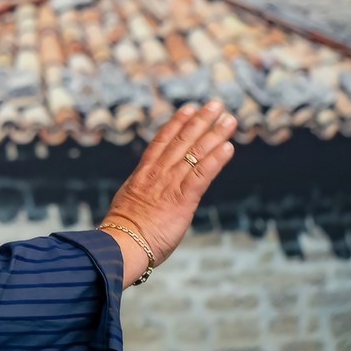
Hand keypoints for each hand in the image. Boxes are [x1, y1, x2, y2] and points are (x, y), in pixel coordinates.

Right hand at [99, 101, 236, 281]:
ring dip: (214, 134)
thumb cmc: (123, 234)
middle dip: (201, 121)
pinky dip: (216, 160)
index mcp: (143, 174)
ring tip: (229, 119)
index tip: (190, 108)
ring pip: (194, 153)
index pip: (162, 141)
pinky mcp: (182, 200)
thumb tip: (142, 196)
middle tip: (216, 104)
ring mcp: (169, 184)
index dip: (177, 123)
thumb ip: (141, 195)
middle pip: (182, 140)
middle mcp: (157, 174)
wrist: (121, 246)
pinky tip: (228, 147)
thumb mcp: (129, 206)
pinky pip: (201, 175)